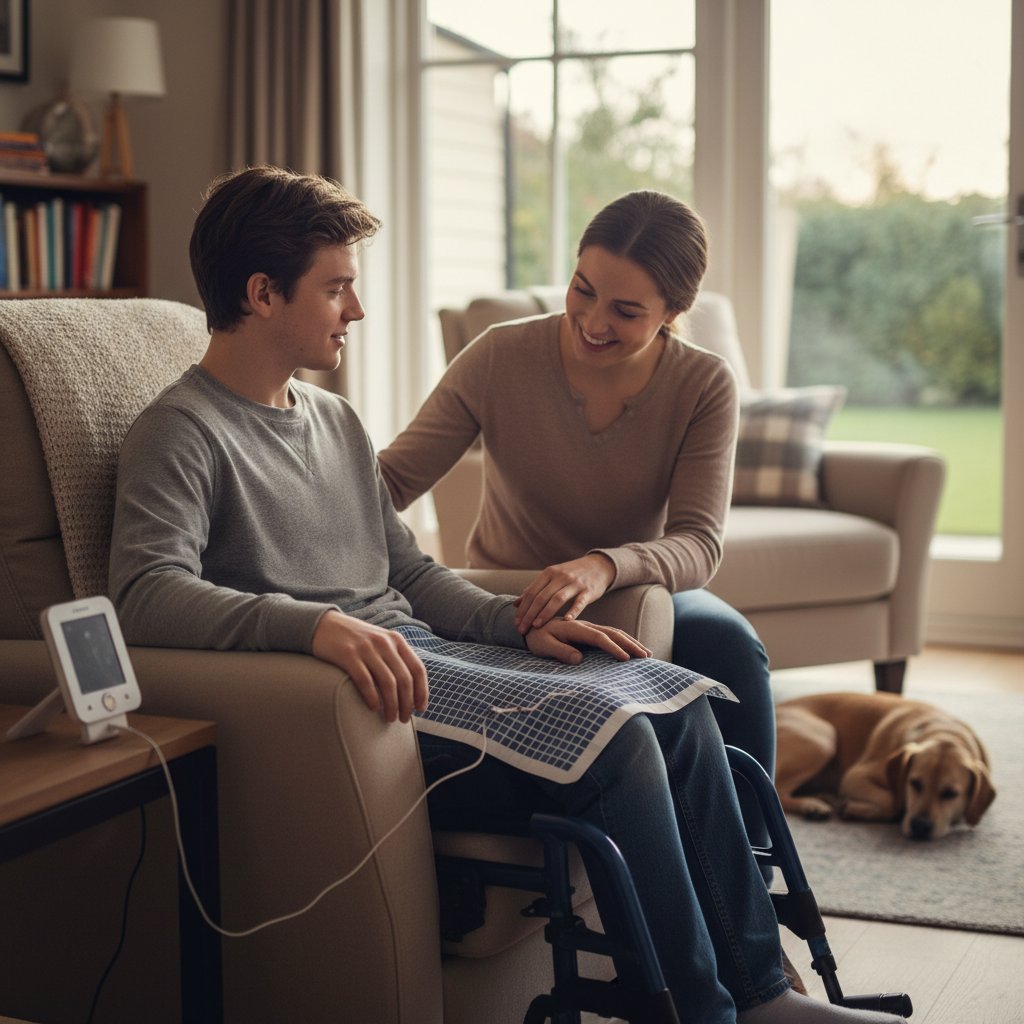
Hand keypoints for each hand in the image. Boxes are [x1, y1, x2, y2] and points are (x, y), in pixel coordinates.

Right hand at [312, 610, 428, 722]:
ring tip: (389, 718)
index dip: (422, 691)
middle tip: (403, 719)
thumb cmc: (355, 640)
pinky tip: (373, 708)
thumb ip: (395, 658)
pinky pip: (365, 681)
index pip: (417, 669)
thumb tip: (409, 690)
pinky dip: (372, 697)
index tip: (420, 709)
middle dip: (407, 703)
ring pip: (388, 683)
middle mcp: (385, 643)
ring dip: (391, 705)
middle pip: (404, 679)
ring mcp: (367, 648)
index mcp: (396, 640)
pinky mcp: (348, 655)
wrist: (325, 625)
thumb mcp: (380, 642)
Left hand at [514, 554, 615, 633]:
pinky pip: (579, 602)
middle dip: (529, 614)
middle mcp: (560, 577)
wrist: (598, 566)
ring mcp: (575, 583)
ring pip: (557, 599)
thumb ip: (535, 589)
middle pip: (541, 597)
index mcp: (549, 573)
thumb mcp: (552, 577)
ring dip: (545, 613)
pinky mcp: (588, 590)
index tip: (516, 623)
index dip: (522, 608)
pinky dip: (573, 611)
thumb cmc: (571, 575)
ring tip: (536, 626)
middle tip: (522, 629)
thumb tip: (516, 604)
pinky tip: (566, 620)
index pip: (531, 592)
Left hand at [524, 618, 650, 664]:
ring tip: (647, 653)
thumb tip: (579, 660)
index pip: (599, 637)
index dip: (613, 648)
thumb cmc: (537, 638)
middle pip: (613, 632)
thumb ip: (560, 651)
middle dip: (630, 644)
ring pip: (615, 633)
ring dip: (631, 642)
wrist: (533, 625)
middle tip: (646, 656)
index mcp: (575, 628)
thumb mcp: (544, 646)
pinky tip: (633, 649)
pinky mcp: (590, 633)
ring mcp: (589, 628)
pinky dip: (624, 641)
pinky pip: (611, 635)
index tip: (625, 659)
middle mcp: (585, 626)